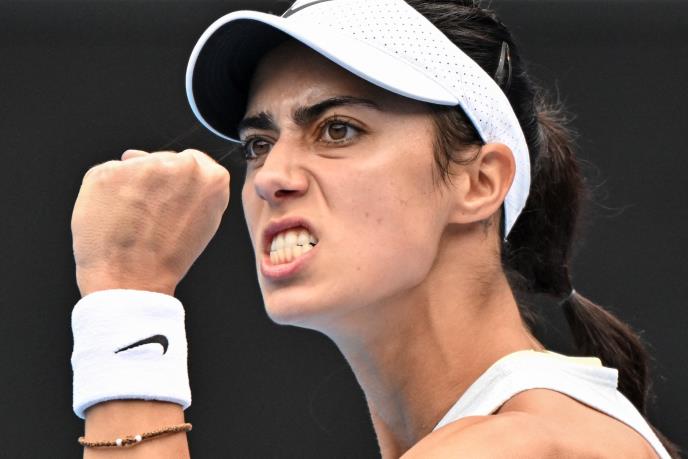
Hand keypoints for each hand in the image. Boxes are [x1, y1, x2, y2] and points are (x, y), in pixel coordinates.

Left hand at [72, 149, 229, 295]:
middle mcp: (180, 165)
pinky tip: (111, 217)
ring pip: (134, 166)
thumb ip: (198, 190)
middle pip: (163, 160)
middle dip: (154, 182)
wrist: (130, 280)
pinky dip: (105, 193)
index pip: (194, 161)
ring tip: (131, 220)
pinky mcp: (108, 171)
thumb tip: (171, 167)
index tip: (172, 199)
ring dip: (130, 186)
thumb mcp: (204, 221)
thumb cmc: (166, 257)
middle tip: (150, 216)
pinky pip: (106, 175)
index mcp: (212, 177)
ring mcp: (142, 165)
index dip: (178, 182)